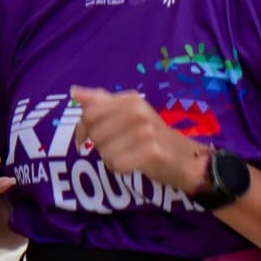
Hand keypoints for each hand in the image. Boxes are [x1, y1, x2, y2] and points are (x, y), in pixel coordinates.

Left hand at [69, 86, 205, 192]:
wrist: (185, 157)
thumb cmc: (152, 135)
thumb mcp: (130, 112)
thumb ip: (101, 101)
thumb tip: (74, 92)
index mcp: (132, 99)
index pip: (89, 113)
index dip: (83, 129)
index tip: (87, 138)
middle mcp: (139, 112)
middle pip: (95, 134)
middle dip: (101, 146)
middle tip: (119, 147)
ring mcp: (146, 131)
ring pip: (104, 152)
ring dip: (112, 159)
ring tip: (129, 155)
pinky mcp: (151, 152)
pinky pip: (117, 164)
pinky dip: (122, 168)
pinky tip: (135, 164)